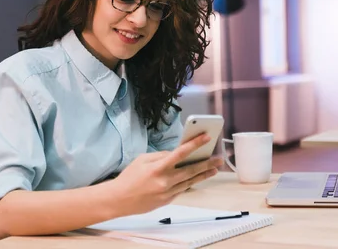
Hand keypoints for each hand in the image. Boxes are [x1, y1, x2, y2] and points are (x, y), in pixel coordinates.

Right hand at [109, 134, 223, 215]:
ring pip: (190, 182)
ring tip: (214, 169)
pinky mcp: (167, 201)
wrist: (119, 200)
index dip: (195, 144)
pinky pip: (182, 190)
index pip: (181, 153)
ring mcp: (167, 192)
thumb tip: (176, 154)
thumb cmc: (129, 177)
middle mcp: (165, 181)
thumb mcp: (142, 159)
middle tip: (219, 159)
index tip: (207, 137)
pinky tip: (198, 178)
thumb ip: (161, 156)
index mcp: (158, 168)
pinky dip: (190, 183)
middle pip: (191, 170)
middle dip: (207, 163)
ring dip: (203, 175)